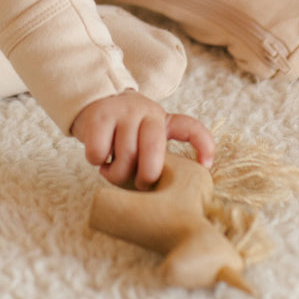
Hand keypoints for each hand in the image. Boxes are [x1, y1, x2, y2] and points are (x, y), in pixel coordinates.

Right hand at [71, 90, 214, 190]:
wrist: (92, 102)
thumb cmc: (122, 132)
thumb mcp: (144, 137)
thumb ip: (154, 155)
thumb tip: (161, 195)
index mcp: (163, 120)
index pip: (190, 128)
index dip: (203, 146)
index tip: (206, 166)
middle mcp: (147, 112)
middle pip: (153, 151)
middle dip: (145, 177)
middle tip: (137, 183)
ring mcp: (124, 112)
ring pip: (124, 156)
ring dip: (115, 174)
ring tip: (111, 168)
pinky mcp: (100, 115)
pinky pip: (99, 152)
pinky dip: (96, 162)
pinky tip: (99, 156)